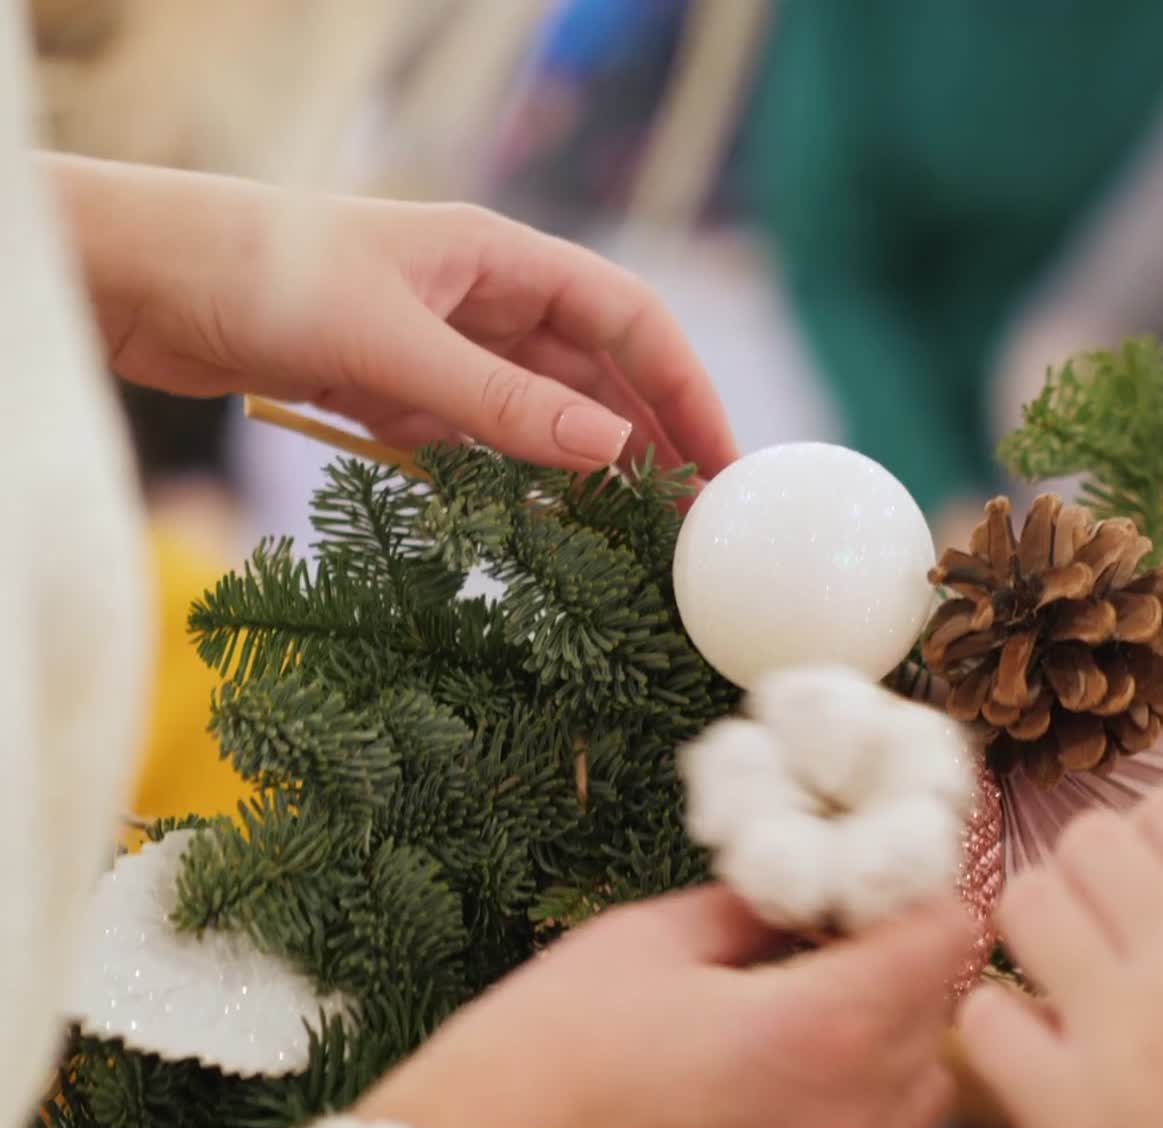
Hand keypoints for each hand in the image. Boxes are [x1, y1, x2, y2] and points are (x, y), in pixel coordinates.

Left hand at [51, 156, 736, 476]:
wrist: (145, 282)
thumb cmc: (262, 275)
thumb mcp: (394, 345)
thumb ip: (502, 404)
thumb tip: (612, 452)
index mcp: (500, 258)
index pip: (628, 319)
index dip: (686, 387)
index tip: (723, 460)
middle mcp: (485, 302)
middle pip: (598, 374)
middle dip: (652, 442)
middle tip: (695, 522)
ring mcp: (446, 352)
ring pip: (546, 416)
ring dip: (592, 473)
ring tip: (639, 539)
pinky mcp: (405, 396)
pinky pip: (487, 445)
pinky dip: (521, 485)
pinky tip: (554, 529)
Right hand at [359, 886, 973, 1127]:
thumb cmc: (545, 1058)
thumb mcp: (646, 939)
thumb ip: (747, 908)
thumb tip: (797, 892)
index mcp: (820, 1029)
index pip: (942, 939)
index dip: (924, 888)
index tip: (890, 865)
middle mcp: (847, 1120)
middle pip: (943, 1013)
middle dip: (907, 954)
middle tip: (844, 916)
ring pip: (917, 1090)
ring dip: (889, 1030)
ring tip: (811, 994)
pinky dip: (852, 1098)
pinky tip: (774, 1071)